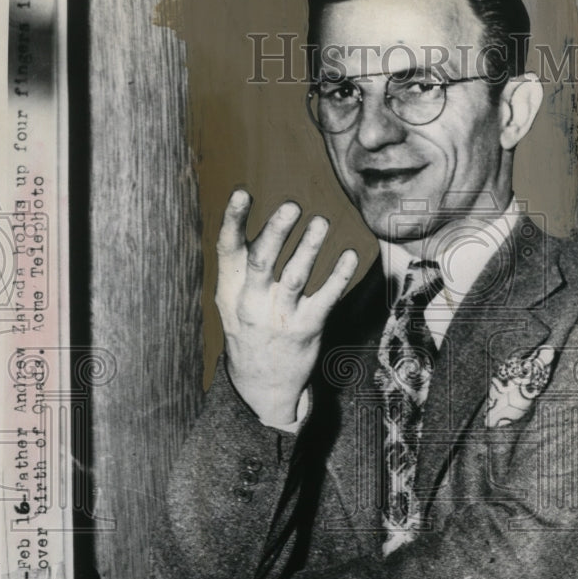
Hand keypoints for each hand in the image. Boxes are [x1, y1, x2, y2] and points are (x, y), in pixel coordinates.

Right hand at [215, 189, 358, 423]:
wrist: (260, 385)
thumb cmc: (249, 328)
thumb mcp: (231, 298)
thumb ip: (239, 261)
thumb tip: (243, 207)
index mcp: (230, 289)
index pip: (227, 250)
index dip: (232, 220)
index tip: (242, 193)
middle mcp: (252, 302)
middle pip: (262, 261)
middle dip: (276, 232)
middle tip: (291, 206)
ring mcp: (280, 317)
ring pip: (295, 277)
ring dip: (310, 248)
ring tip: (321, 222)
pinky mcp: (307, 330)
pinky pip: (326, 300)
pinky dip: (339, 276)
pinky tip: (349, 256)